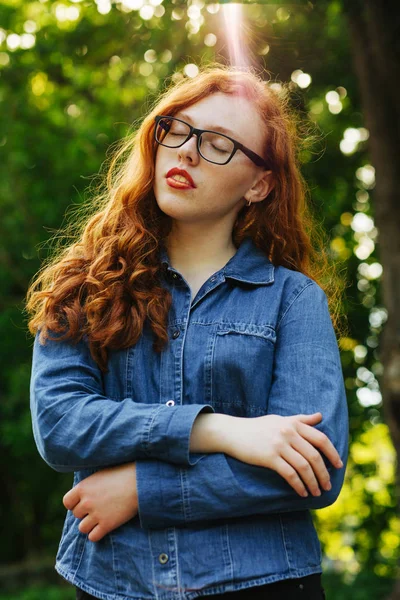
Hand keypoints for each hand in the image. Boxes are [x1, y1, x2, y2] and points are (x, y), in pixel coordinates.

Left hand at [63, 462, 137, 541]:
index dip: (74, 503)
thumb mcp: (100, 475)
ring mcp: (96, 514)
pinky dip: (97, 534)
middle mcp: (86, 502)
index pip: (67, 502)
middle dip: (85, 513)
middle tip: (98, 508)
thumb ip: (89, 486)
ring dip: (90, 525)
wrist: (139, 482)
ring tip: (101, 518)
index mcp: (83, 487)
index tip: (83, 502)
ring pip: (82, 528)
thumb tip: (82, 494)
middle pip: (76, 515)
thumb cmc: (122, 475)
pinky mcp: (107, 525)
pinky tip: (104, 527)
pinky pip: (93, 537)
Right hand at [225, 413, 342, 497]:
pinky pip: (290, 474)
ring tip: (317, 493)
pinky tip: (302, 493)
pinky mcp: (269, 457)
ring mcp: (279, 445)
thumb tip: (320, 416)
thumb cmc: (258, 427)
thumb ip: (301, 419)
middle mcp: (288, 432)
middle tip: (328, 486)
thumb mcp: (280, 419)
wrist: (233, 432)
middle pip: (314, 456)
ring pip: (304, 467)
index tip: (339, 466)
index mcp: (293, 424)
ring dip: (313, 483)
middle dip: (324, 474)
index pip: (320, 439)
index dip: (332, 453)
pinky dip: (299, 486)